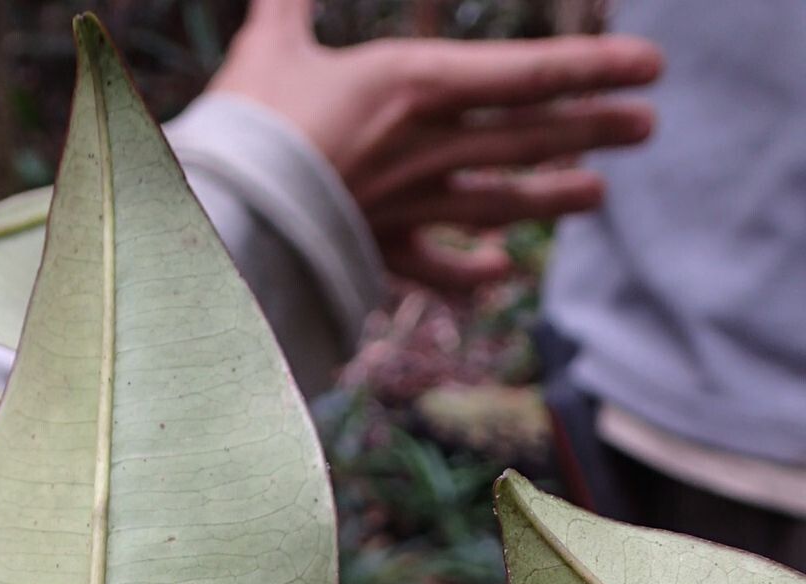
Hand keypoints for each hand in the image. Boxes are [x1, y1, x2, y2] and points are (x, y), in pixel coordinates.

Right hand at [210, 0, 661, 288]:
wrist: (216, 214)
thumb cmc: (244, 122)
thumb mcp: (271, 41)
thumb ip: (290, 0)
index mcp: (414, 85)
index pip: (527, 73)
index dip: (594, 67)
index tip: (649, 65)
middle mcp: (427, 148)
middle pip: (530, 135)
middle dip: (594, 127)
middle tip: (648, 125)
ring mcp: (408, 206)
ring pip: (500, 200)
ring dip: (554, 197)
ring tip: (598, 195)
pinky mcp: (377, 250)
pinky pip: (437, 266)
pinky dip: (471, 273)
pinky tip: (501, 271)